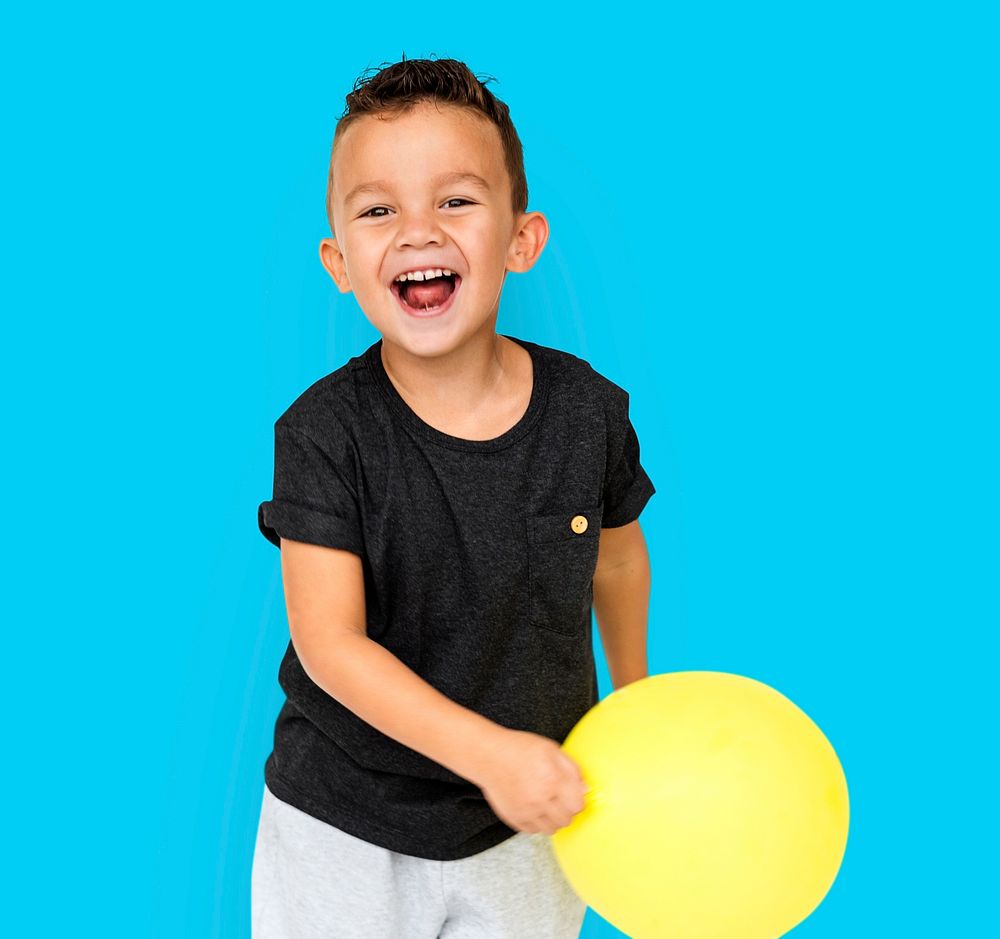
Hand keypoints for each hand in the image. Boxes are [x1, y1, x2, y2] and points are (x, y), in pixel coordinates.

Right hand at [474, 728, 588, 834]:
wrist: (489, 756)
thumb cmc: (520, 749)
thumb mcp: (551, 749)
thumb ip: (572, 769)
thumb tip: (585, 790)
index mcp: (552, 779)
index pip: (577, 806)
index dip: (577, 799)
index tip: (572, 793)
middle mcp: (540, 799)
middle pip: (566, 820)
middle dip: (566, 810)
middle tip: (559, 798)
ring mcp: (526, 811)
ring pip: (551, 829)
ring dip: (553, 819)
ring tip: (546, 804)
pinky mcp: (513, 818)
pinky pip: (533, 831)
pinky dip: (537, 822)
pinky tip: (533, 807)